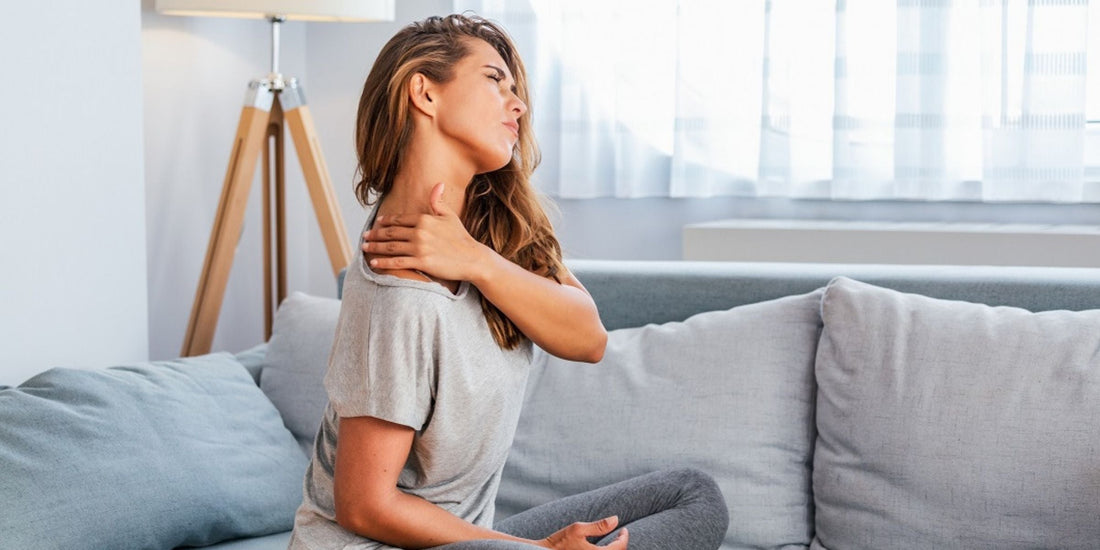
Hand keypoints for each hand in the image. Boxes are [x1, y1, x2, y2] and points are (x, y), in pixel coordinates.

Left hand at [362, 182, 490, 281]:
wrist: (472, 258)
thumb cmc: (461, 237)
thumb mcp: (450, 216)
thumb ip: (439, 202)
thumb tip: (438, 184)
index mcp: (425, 219)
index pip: (399, 219)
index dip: (386, 221)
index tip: (377, 223)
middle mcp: (420, 232)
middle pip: (391, 233)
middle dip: (375, 234)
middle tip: (365, 237)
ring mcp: (420, 247)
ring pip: (391, 247)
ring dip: (375, 247)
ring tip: (365, 248)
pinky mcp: (421, 262)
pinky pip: (397, 262)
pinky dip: (383, 262)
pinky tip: (374, 263)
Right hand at [538, 516, 627, 548]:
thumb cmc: (559, 542)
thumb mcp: (577, 529)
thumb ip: (598, 525)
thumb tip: (616, 520)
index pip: (619, 547)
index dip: (624, 537)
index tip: (624, 529)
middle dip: (620, 545)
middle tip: (620, 534)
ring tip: (613, 541)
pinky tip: (601, 548)